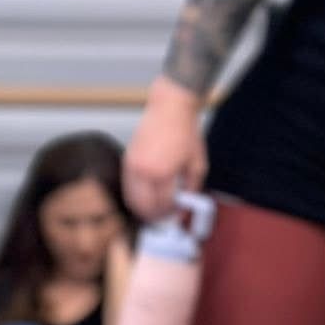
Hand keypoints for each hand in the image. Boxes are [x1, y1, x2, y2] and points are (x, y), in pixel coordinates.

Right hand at [123, 77, 206, 220]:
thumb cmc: (185, 132)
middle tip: (163, 217)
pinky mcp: (127, 161)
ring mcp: (132, 167)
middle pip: (144, 207)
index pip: (163, 205)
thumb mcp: (197, 162)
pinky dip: (135, 197)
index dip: (170, 213)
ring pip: (132, 200)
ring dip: (142, 209)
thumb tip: (184, 208)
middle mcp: (144, 172)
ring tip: (154, 210)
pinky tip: (145, 197)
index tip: (176, 214)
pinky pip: (127, 188)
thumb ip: (192, 188)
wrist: (170, 107)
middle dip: (154, 216)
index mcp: (163, 173)